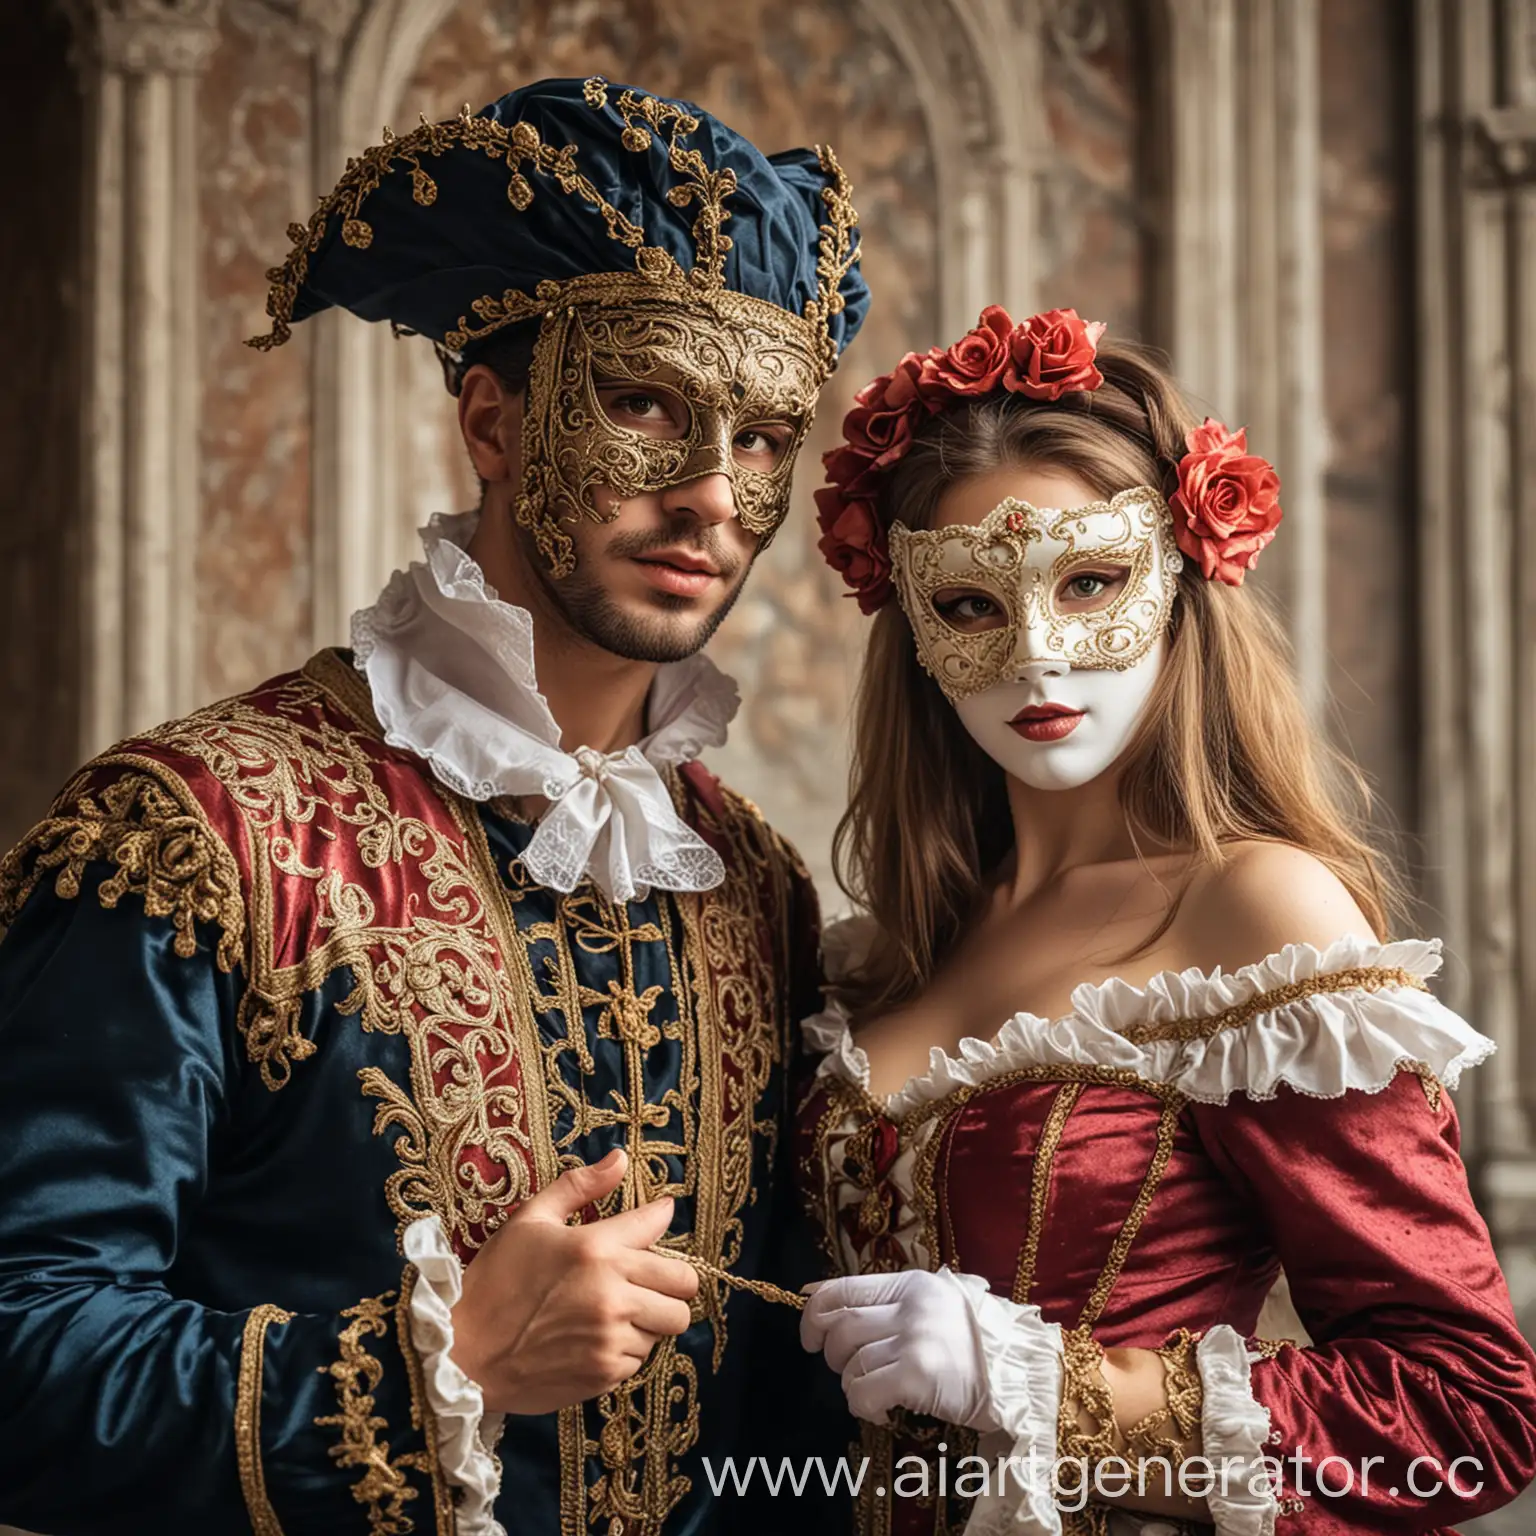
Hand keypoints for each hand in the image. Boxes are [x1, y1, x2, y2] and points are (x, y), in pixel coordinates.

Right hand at [449, 1148, 699, 1413]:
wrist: (464, 1354)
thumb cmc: (495, 1281)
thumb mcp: (530, 1220)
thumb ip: (579, 1186)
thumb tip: (620, 1158)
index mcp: (595, 1248)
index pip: (658, 1224)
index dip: (660, 1217)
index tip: (656, 1218)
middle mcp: (612, 1292)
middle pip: (684, 1284)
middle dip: (671, 1277)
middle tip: (644, 1274)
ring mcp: (612, 1337)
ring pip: (668, 1323)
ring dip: (650, 1314)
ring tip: (615, 1308)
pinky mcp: (607, 1373)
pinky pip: (642, 1356)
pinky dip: (628, 1346)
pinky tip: (596, 1336)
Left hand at [800, 1267, 999, 1428]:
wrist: (1021, 1374)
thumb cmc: (975, 1342)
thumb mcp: (935, 1303)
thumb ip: (886, 1300)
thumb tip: (815, 1293)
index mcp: (912, 1283)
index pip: (843, 1288)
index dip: (814, 1312)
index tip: (809, 1335)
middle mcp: (910, 1306)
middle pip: (841, 1327)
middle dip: (832, 1354)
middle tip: (848, 1370)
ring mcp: (914, 1339)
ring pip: (851, 1362)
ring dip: (852, 1383)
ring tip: (874, 1392)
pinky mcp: (917, 1375)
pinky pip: (863, 1391)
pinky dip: (862, 1405)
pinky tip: (881, 1411)